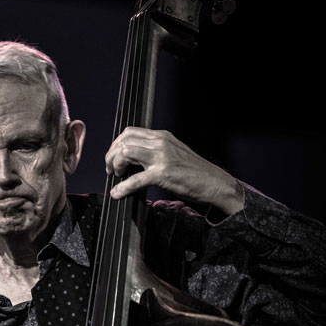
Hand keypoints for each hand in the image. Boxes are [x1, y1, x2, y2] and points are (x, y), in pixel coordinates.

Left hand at [105, 127, 243, 215]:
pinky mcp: (163, 174)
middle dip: (111, 154)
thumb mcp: (173, 154)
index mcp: (162, 136)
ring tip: (116, 176)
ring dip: (115, 165)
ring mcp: (162, 157)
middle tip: (111, 169)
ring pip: (126, 152)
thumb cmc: (194, 173)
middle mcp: (161, 142)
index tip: (114, 158)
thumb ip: (154, 152)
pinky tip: (117, 193)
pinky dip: (123, 187)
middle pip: (124, 140)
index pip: (130, 132)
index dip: (116, 145)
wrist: (215, 183)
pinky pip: (135, 179)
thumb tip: (133, 160)